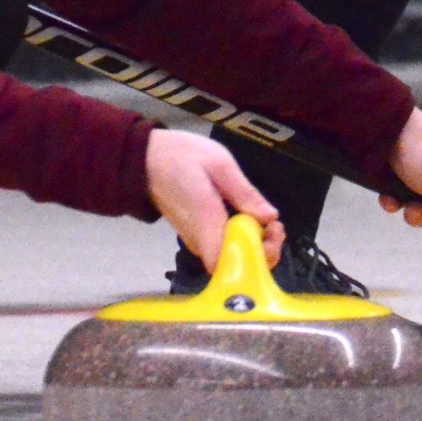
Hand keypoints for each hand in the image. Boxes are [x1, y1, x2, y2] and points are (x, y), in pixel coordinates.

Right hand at [145, 129, 284, 270]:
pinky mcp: (198, 236)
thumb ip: (244, 192)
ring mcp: (197, 240)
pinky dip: (242, 238)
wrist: (145, 159)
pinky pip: (224, 246)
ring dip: (255, 244)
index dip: (255, 257)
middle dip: (263, 250)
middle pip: (234, 263)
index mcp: (205, 220)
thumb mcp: (219, 164)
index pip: (227, 262)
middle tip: (276, 225)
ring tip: (268, 220)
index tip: (271, 233)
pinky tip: (251, 219)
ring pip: (231, 256)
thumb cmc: (181, 156)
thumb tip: (269, 217)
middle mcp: (200, 239)